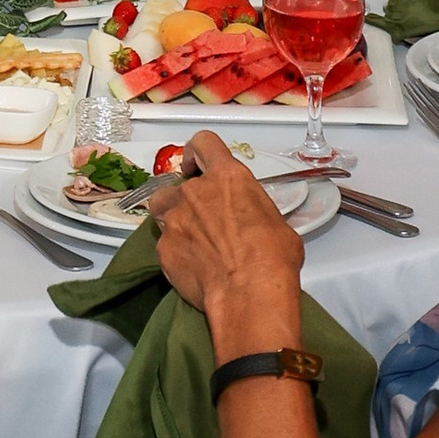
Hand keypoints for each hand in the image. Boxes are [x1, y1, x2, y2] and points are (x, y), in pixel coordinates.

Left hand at [146, 124, 305, 348]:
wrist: (249, 294)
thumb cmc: (273, 258)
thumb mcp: (276, 222)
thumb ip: (254, 209)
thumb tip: (252, 222)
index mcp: (227, 177)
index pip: (204, 143)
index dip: (198, 152)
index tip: (196, 164)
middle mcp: (195, 192)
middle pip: (179, 184)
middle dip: (188, 198)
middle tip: (205, 218)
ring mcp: (174, 220)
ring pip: (161, 208)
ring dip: (173, 217)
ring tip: (191, 238)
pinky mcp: (163, 249)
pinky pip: (164, 244)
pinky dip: (175, 251)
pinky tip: (192, 265)